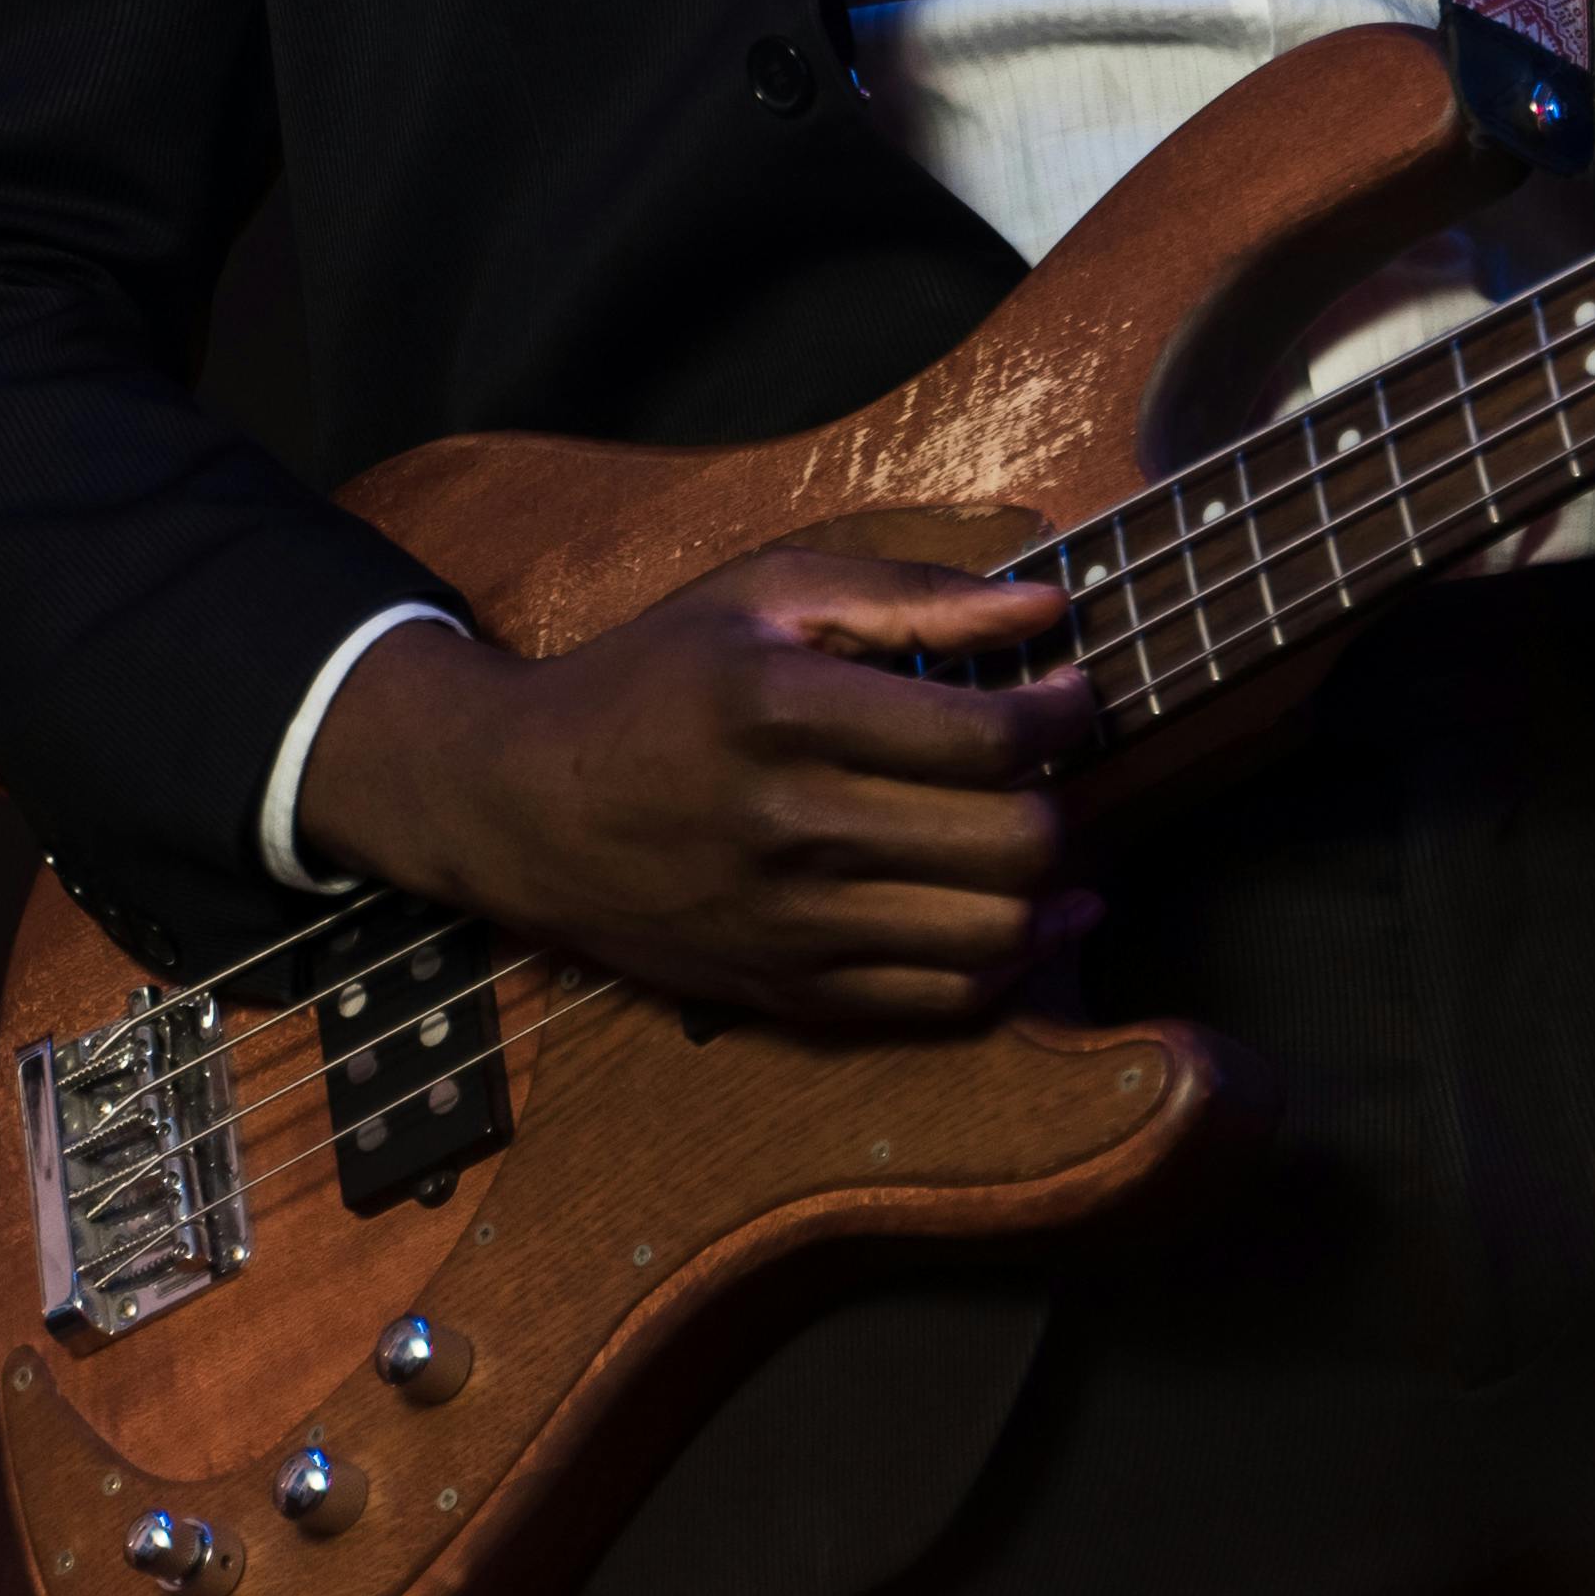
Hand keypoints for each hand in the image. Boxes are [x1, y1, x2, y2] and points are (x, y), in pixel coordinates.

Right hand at [288, 548, 1097, 1026]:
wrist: (521, 803)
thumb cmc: (654, 677)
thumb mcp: (764, 593)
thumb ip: (911, 596)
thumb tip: (1047, 607)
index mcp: (787, 710)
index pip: (986, 738)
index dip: (1063, 715)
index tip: (1073, 692)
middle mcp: (792, 826)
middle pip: (1008, 845)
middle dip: (1067, 801)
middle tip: (1061, 768)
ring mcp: (789, 922)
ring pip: (990, 936)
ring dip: (1051, 891)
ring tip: (1049, 839)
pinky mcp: (784, 989)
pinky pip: (936, 1002)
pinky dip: (1000, 963)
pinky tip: (1018, 915)